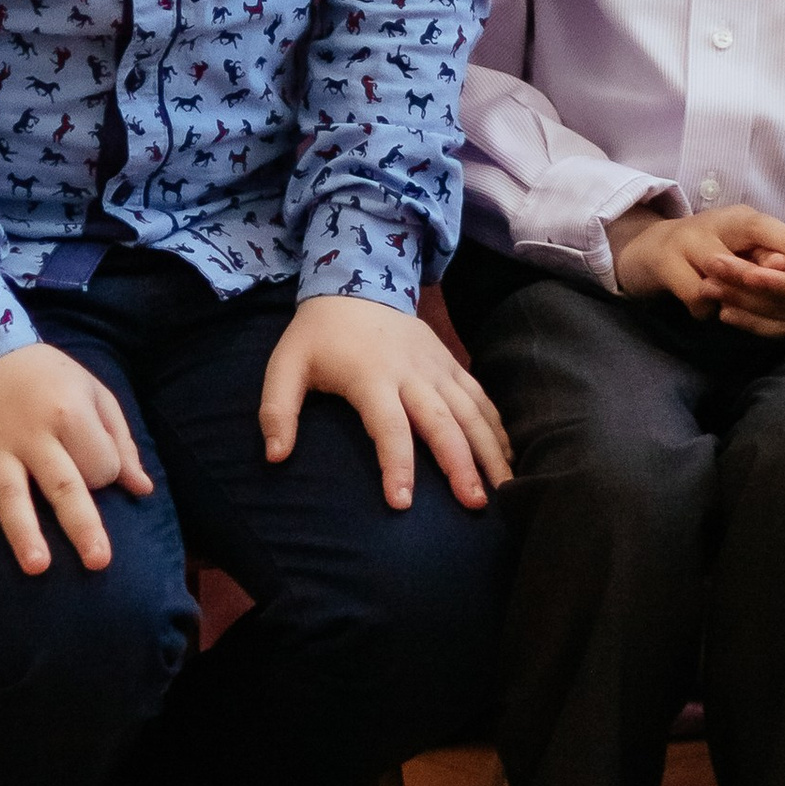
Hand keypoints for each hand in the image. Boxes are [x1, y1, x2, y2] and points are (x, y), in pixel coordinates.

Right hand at [0, 340, 154, 572]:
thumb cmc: (47, 375)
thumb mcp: (92, 392)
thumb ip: (119, 440)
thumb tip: (142, 489)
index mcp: (70, 413)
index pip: (99, 464)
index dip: (103, 474)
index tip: (94, 471)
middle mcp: (33, 433)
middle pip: (61, 483)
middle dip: (81, 523)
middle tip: (99, 561)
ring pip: (10, 493)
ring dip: (22, 530)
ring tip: (37, 566)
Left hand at [258, 295, 511, 509]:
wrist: (355, 280)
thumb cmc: (317, 336)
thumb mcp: (285, 366)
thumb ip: (277, 410)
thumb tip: (275, 457)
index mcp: (370, 376)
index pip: (387, 425)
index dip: (395, 463)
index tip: (401, 504)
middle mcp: (411, 372)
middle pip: (441, 421)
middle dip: (460, 463)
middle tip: (475, 505)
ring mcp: (436, 366)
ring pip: (470, 410)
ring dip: (489, 450)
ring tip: (505, 490)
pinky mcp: (450, 363)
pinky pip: (480, 396)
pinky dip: (498, 427)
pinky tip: (509, 459)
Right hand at [610, 198, 784, 334]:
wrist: (649, 248)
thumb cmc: (710, 249)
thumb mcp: (741, 247)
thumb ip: (769, 256)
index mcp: (739, 219)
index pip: (768, 228)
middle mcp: (713, 224)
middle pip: (742, 252)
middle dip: (763, 278)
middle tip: (784, 293)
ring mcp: (686, 241)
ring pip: (717, 276)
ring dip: (731, 297)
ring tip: (737, 310)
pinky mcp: (664, 261)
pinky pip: (694, 295)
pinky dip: (705, 310)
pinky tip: (709, 311)